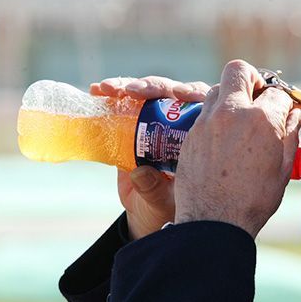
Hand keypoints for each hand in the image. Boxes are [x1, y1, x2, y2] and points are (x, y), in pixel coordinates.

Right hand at [90, 76, 210, 239]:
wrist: (150, 215)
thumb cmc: (169, 208)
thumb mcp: (165, 202)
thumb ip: (155, 189)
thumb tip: (141, 173)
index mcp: (202, 135)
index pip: (203, 104)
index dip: (192, 93)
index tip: (179, 94)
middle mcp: (181, 123)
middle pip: (173, 93)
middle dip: (154, 87)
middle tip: (135, 91)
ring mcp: (157, 121)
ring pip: (148, 94)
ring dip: (130, 86)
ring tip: (109, 89)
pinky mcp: (133, 125)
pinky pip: (124, 105)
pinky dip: (112, 96)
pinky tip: (98, 90)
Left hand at [174, 60, 300, 237]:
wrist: (213, 223)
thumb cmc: (254, 200)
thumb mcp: (283, 168)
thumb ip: (291, 134)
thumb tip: (296, 113)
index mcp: (261, 120)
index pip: (277, 91)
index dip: (285, 99)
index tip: (286, 109)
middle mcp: (232, 112)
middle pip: (239, 70)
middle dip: (252, 78)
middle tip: (258, 98)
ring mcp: (207, 121)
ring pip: (217, 88)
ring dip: (230, 96)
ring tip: (238, 118)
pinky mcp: (190, 134)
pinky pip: (203, 112)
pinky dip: (215, 117)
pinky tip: (223, 137)